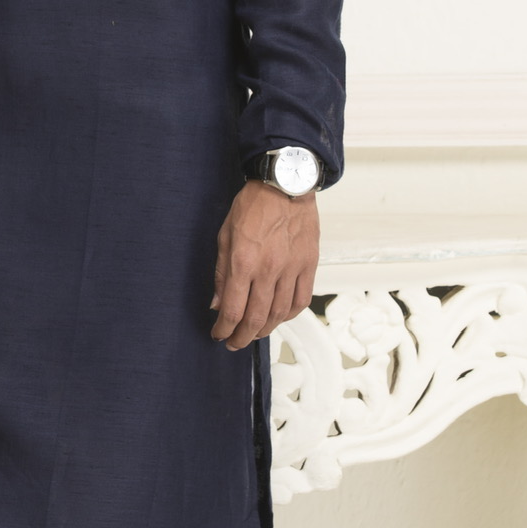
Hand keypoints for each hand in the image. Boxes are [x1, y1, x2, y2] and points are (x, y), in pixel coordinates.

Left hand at [210, 180, 318, 350]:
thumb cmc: (252, 206)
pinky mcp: (308, 265)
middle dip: (242, 337)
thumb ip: (222, 273)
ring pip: (279, 314)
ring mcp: (292, 269)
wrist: (285, 184)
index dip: (224, 329)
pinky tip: (278, 317)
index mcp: (244, 262)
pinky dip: (288, 315)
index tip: (218, 334)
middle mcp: (269, 270)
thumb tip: (218, 304)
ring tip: (253, 333)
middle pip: (256, 319)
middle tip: (234, 343)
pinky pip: (301, 300)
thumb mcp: (225, 236)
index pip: (233, 310)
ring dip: (264, 330)